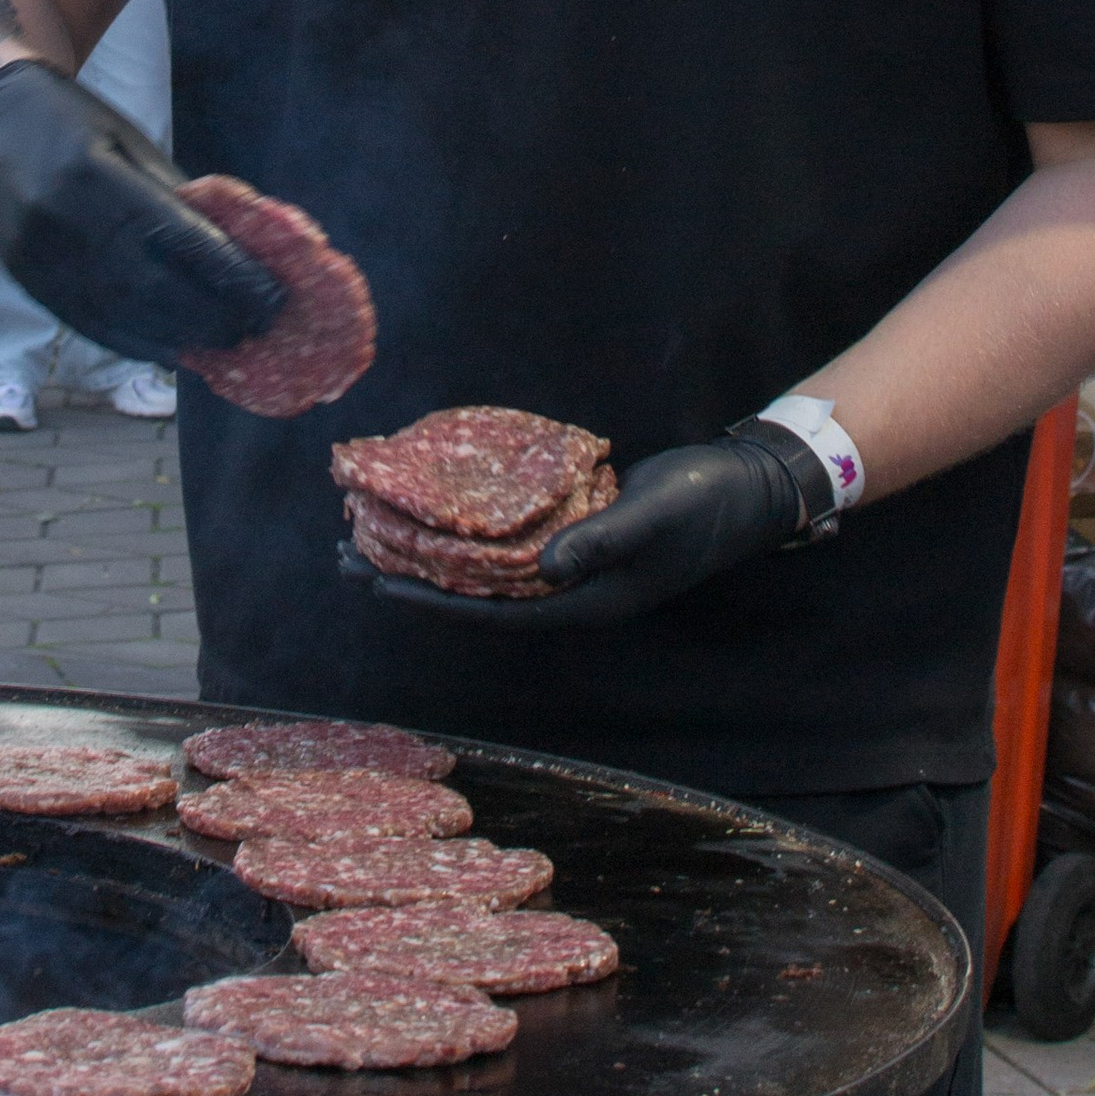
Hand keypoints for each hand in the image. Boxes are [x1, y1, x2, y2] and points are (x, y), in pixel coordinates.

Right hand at [0, 63, 285, 364]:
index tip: (273, 298)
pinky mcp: (27, 280)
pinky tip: (172, 350)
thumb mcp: (130, 143)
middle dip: (213, 314)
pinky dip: (136, 343)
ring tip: (224, 345)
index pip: (178, 239)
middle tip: (257, 329)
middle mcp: (62, 220)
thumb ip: (176, 199)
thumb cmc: (74, 124)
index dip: (231, 275)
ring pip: (121, 315)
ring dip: (180, 337)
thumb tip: (236, 254)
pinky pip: (89, 324)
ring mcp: (39, 257)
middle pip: (152, 287)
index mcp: (96, 174)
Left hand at [343, 422, 832, 631]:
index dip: (433, 601)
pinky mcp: (577, 533)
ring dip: (433, 553)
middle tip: (347, 560)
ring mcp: (575, 565)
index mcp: (587, 603)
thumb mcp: (651, 518)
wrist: (747, 483)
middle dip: (413, 579)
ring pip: (487, 569)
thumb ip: (600, 542)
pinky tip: (438, 509)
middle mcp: (573, 592)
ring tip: (373, 535)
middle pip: (477, 595)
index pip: (492, 611)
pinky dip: (470, 529)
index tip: (378, 584)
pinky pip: (510, 541)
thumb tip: (543, 570)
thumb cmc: (702, 504)